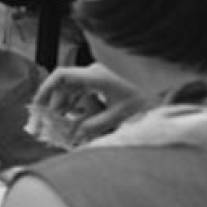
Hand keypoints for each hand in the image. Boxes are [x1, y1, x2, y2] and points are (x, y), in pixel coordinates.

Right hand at [32, 62, 146, 142]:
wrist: (170, 87)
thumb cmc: (147, 97)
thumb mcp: (120, 115)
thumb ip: (95, 125)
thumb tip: (75, 135)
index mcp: (95, 75)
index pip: (61, 77)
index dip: (45, 89)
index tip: (37, 105)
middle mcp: (94, 71)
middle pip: (64, 84)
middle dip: (53, 103)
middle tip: (46, 121)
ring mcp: (100, 74)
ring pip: (73, 87)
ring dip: (64, 104)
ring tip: (59, 123)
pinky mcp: (105, 79)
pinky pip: (83, 89)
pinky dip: (76, 102)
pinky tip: (74, 116)